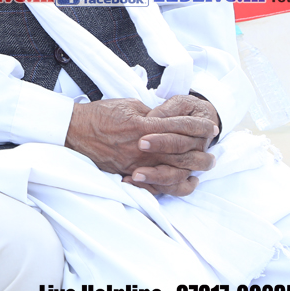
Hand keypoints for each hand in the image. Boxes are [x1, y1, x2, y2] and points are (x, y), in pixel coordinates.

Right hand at [65, 99, 217, 189]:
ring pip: (174, 171)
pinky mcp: (129, 174)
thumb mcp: (129, 105)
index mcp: (145, 126)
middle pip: (183, 153)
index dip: (199, 127)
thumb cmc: (101, 114)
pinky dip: (175, 185)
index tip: (210, 127)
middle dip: (202, 150)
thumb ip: (152, 113)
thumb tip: (168, 119)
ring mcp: (137, 164)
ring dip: (194, 169)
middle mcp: (144, 148)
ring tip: (206, 166)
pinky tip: (187, 182)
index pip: (181, 127)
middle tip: (214, 149)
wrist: (76, 131)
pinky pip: (157, 185)